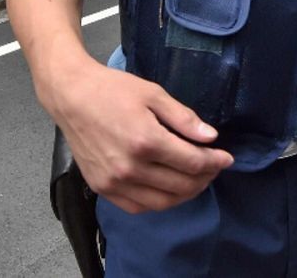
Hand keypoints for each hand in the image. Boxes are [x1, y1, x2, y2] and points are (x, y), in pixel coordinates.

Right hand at [46, 59, 232, 213]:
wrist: (71, 96)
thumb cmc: (112, 89)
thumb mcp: (153, 94)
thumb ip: (183, 118)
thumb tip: (211, 137)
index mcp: (146, 141)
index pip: (192, 162)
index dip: (215, 162)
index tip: (226, 157)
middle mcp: (131, 167)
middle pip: (181, 186)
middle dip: (204, 178)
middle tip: (213, 167)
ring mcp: (114, 182)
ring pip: (162, 203)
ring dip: (185, 195)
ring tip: (195, 180)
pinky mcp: (102, 188)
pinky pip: (137, 207)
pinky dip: (158, 203)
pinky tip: (168, 190)